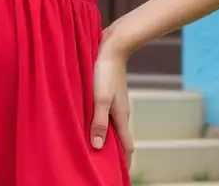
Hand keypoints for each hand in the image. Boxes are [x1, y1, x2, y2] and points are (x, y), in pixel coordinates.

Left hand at [90, 40, 133, 168]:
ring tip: (95, 149)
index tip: (118, 176)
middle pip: (120, 139)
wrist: (112, 46)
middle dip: (115, 154)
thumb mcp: (100, 98)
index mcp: (122, 117)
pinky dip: (102, 124)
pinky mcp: (109, 93)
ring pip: (113, 126)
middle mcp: (121, 112)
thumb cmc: (105, 71)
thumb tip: (97, 146)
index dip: (124, 163)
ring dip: (107, 138)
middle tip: (104, 167)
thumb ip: (99, 122)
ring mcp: (116, 102)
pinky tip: (91, 123)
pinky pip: (107, 115)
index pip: (126, 147)